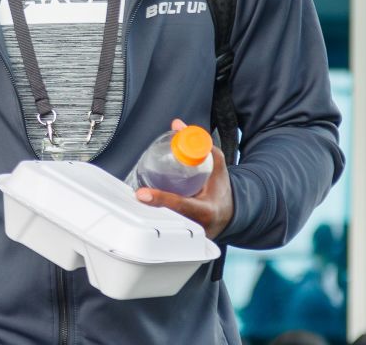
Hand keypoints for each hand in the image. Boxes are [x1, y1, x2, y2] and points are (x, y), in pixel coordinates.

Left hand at [136, 118, 234, 238]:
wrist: (230, 214)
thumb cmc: (220, 189)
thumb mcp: (216, 165)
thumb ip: (200, 143)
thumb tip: (177, 125)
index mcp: (207, 211)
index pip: (181, 206)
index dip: (161, 199)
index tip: (142, 193)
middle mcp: (197, 228)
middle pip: (167, 219)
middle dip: (149, 207)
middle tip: (135, 193)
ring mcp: (187, 238)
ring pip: (162, 227)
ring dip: (148, 214)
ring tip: (138, 199)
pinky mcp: (180, 241)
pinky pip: (163, 230)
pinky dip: (154, 219)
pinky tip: (144, 209)